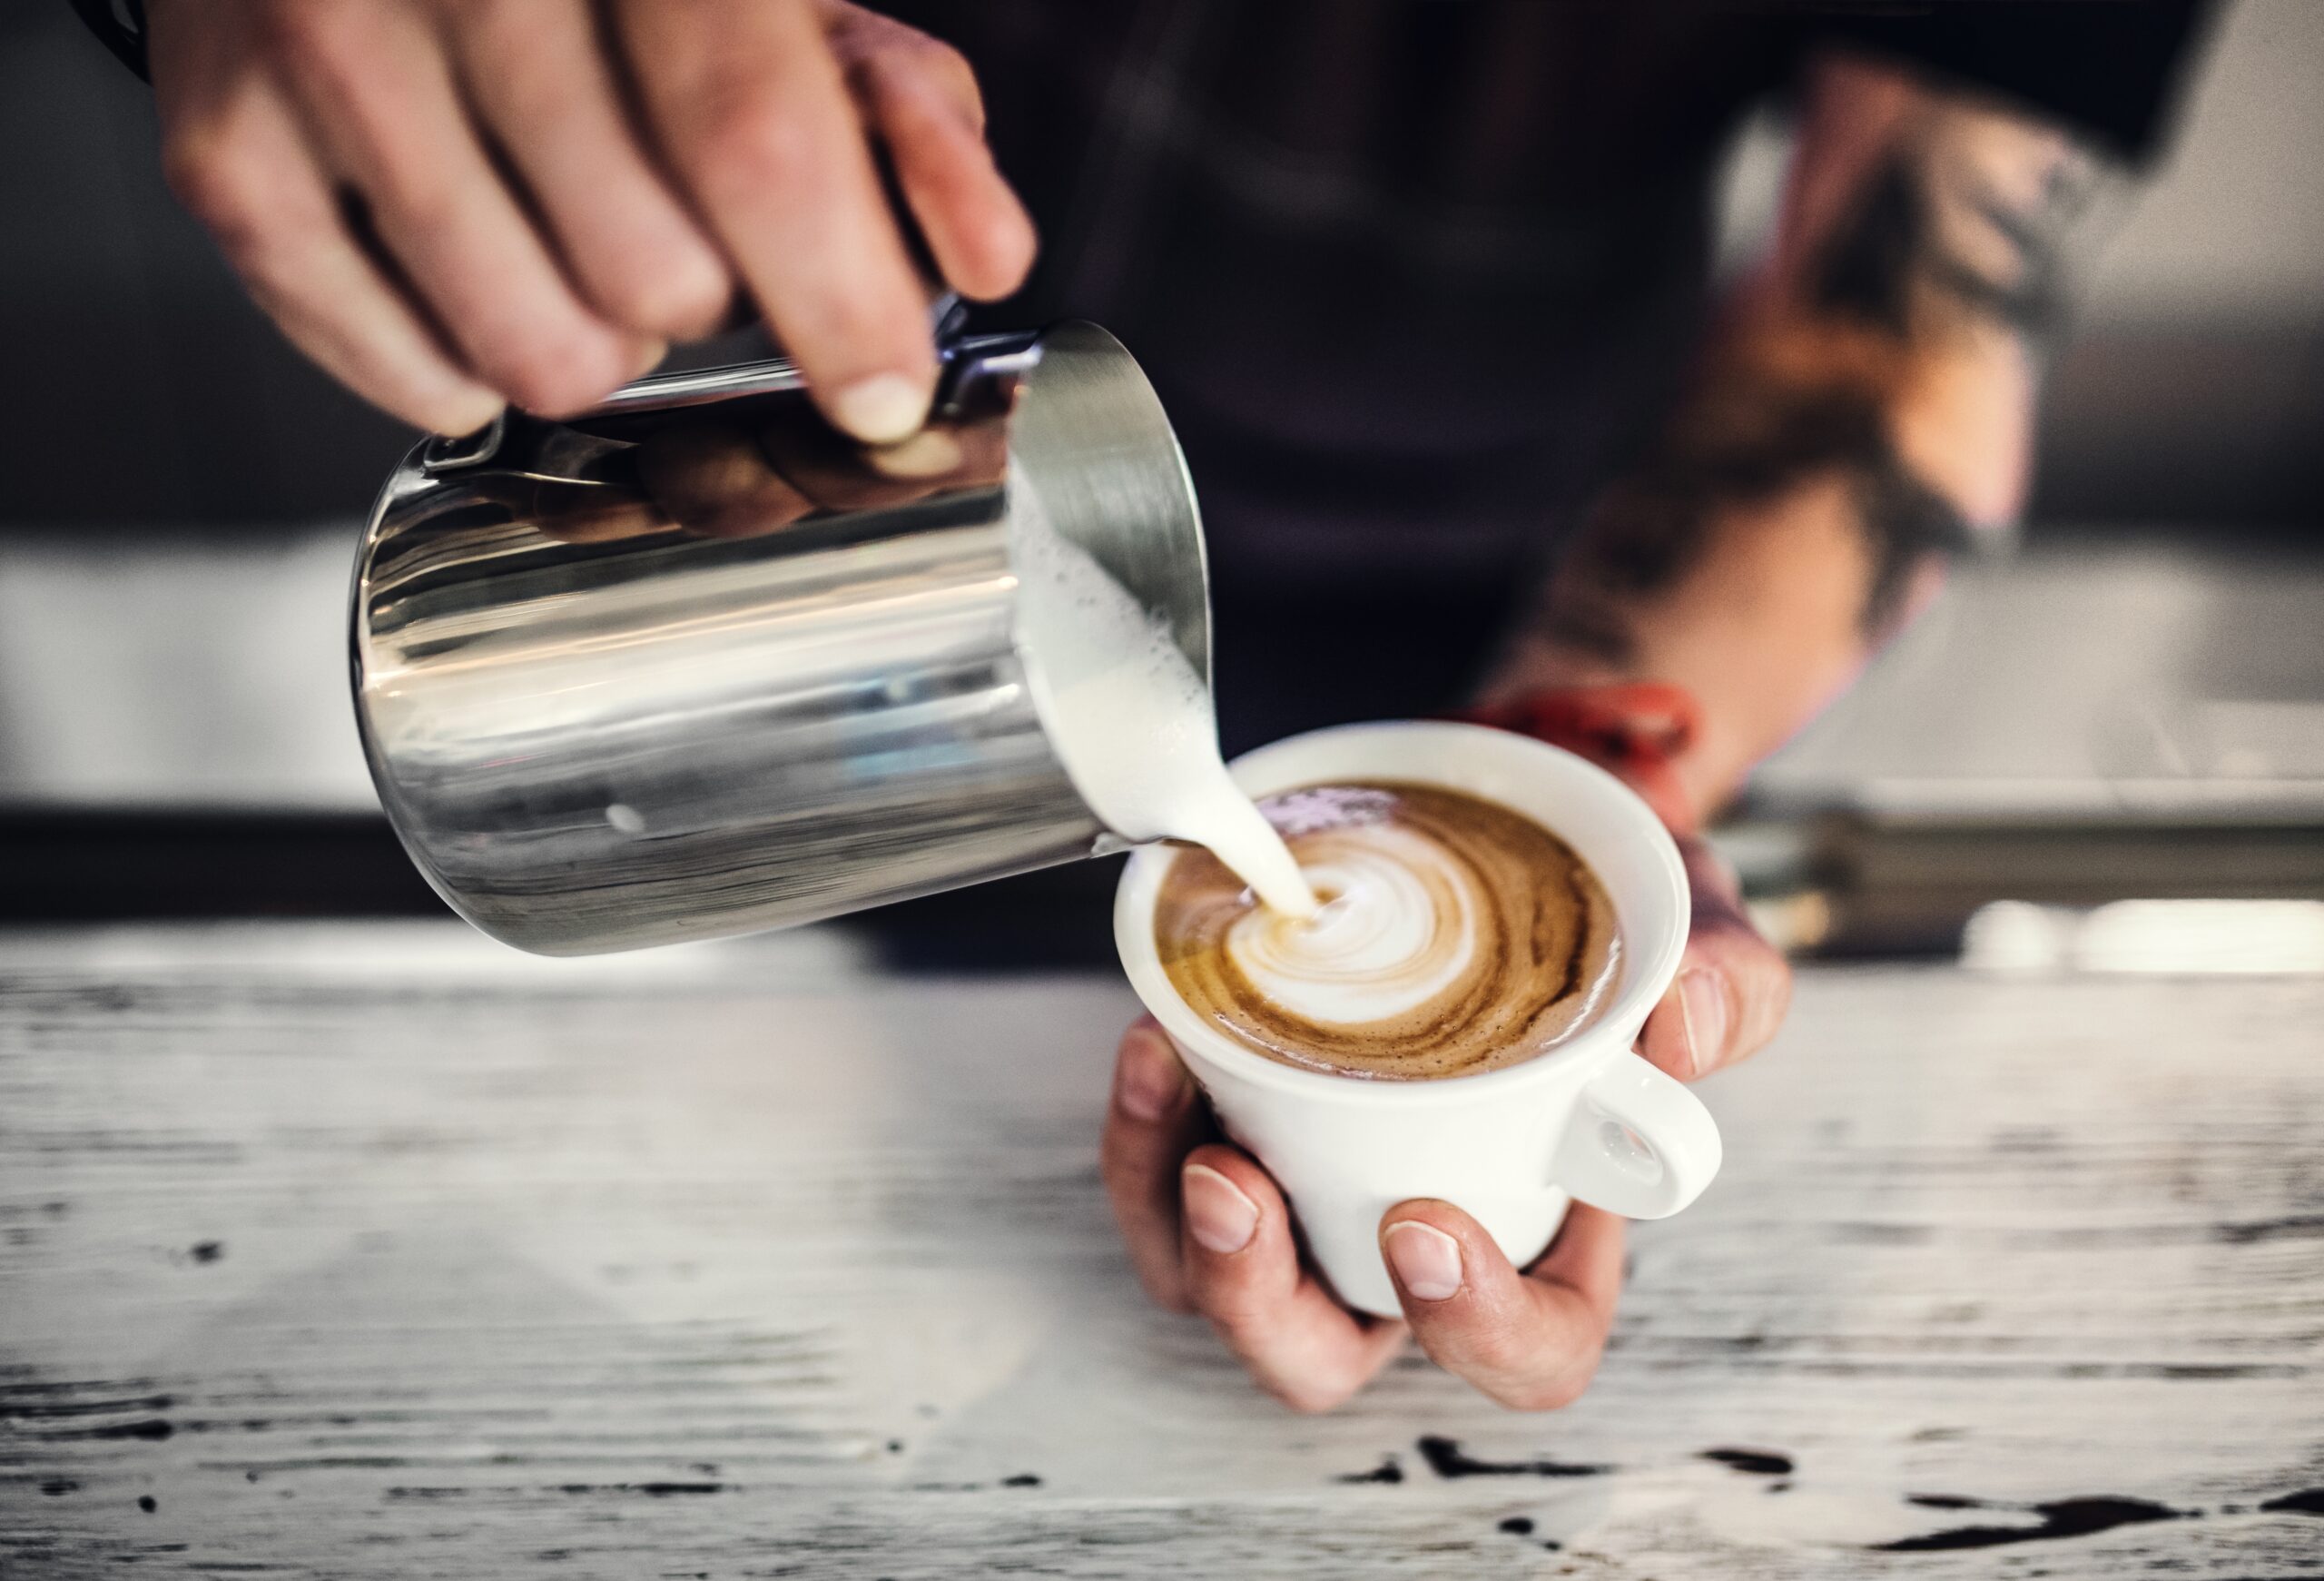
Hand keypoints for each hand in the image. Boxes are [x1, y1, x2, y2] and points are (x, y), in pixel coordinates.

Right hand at [147, 0, 1035, 439]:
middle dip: (708, 299)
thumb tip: (986, 258)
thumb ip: (901, 110)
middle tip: (679, 232)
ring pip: (536, 351)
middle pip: (650, 273)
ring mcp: (321, 50)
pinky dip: (474, 368)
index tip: (883, 391)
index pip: (750, 136)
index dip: (838, 295)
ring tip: (582, 244)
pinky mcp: (224, 146)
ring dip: (602, 343)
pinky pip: (403, 373)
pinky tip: (488, 272)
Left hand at [1100, 832, 1788, 1412]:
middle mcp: (1411, 1240)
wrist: (1523, 833)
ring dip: (1171, 1215)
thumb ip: (1725, 984)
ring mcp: (1311, 1194)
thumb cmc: (1611, 920)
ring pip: (1211, 1285)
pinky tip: (1154, 1040)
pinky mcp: (1231, 1124)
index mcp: (1542, 1235)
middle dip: (1261, 1300)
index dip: (1474, 1327)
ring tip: (1168, 1085)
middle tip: (1238, 1186)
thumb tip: (1686, 1026)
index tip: (1422, 1226)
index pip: (1528, 1353)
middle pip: (1322, 1355)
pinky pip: (1155, 1178)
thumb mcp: (1697, 934)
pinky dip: (1140, 1125)